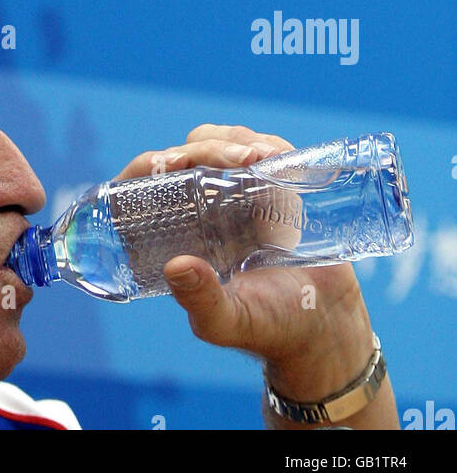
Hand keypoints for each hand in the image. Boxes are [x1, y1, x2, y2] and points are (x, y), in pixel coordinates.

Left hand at [116, 124, 374, 394]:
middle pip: (187, 156)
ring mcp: (235, 195)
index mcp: (174, 235)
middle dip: (208, 149)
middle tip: (243, 161)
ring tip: (264, 158)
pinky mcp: (270, 187)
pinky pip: (260, 150)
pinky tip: (279, 157)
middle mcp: (198, 210)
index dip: (152, 165)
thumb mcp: (229, 321)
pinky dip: (268, 145)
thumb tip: (175, 265)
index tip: (174, 162)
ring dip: (238, 143)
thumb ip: (202, 302)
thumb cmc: (268, 329)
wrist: (325, 326)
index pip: (147, 185)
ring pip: (221, 145)